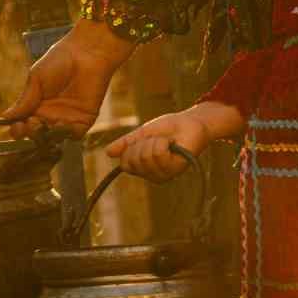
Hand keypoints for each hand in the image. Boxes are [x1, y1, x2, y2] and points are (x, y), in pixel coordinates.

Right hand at [5, 19, 134, 138]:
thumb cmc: (58, 61)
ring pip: (54, 138)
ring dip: (48, 136)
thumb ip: (25, 100)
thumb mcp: (36, 78)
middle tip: (32, 123)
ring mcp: (66, 119)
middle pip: (36, 135)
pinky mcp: (84, 120)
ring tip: (46, 124)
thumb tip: (5, 117)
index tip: (16, 127)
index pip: (22, 125)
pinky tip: (62, 124)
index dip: (18, 129)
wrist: (86, 53)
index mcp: (35, 106)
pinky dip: (67, 135)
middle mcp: (49, 116)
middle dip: (31, 133)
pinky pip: (74, 135)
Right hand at [104, 101, 243, 182]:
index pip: (125, 164)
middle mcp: (152, 174)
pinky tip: (172, 143)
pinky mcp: (176, 169)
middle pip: (134, 161)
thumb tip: (107, 152)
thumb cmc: (168, 128)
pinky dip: (163, 143)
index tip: (142, 140)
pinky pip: (159, 154)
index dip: (130, 148)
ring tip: (166, 141)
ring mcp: (164, 173)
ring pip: (146, 157)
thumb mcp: (142, 133)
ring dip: (155, 142)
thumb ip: (126, 143)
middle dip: (143, 143)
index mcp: (143, 167)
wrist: (190, 123)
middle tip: (157, 139)